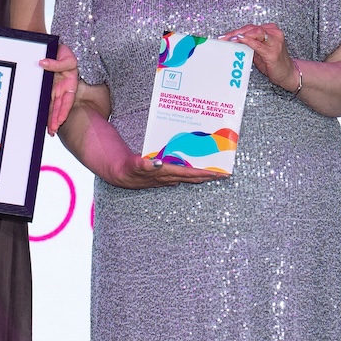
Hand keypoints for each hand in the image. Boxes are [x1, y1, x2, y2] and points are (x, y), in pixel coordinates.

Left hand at [39, 46, 80, 134]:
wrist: (55, 48)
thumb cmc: (63, 52)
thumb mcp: (66, 57)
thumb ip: (56, 63)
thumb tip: (42, 63)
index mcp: (70, 84)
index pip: (67, 100)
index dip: (64, 110)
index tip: (60, 120)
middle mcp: (62, 89)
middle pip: (60, 107)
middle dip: (57, 120)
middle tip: (52, 131)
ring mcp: (55, 89)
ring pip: (53, 107)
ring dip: (52, 118)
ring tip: (50, 130)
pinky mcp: (48, 88)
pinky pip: (46, 101)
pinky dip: (45, 110)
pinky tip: (43, 119)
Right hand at [106, 154, 227, 189]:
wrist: (116, 172)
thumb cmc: (124, 167)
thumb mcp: (130, 165)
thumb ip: (141, 165)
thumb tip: (155, 163)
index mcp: (162, 173)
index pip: (187, 173)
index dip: (203, 173)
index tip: (217, 173)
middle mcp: (165, 177)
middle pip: (191, 176)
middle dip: (207, 175)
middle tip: (224, 173)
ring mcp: (164, 177)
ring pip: (186, 176)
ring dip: (199, 174)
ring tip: (213, 171)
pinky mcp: (161, 174)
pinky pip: (179, 173)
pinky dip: (188, 170)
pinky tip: (193, 167)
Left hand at [222, 23, 293, 89]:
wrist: (288, 73)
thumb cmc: (274, 62)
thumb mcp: (259, 51)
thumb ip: (249, 44)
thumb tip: (233, 42)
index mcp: (270, 31)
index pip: (250, 28)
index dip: (236, 31)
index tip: (224, 36)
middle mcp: (273, 33)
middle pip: (251, 28)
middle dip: (235, 32)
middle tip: (224, 38)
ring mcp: (274, 41)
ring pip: (255, 32)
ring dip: (240, 35)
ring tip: (230, 39)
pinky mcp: (273, 52)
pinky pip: (259, 44)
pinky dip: (249, 41)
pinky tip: (241, 40)